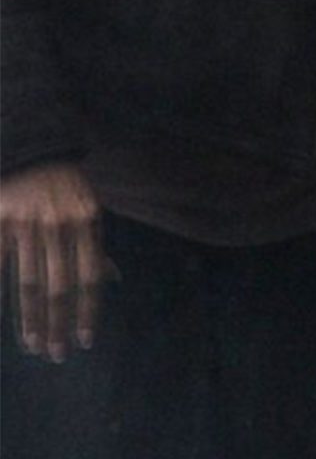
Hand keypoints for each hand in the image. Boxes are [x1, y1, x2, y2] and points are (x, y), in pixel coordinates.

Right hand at [0, 163, 106, 361]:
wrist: (33, 151)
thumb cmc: (65, 189)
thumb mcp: (88, 210)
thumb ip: (96, 247)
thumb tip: (115, 280)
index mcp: (87, 221)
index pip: (90, 274)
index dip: (88, 309)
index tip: (85, 341)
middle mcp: (60, 223)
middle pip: (58, 286)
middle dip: (58, 324)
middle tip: (56, 354)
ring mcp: (29, 222)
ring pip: (29, 283)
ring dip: (31, 320)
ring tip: (33, 346)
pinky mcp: (2, 220)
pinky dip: (0, 296)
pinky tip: (4, 320)